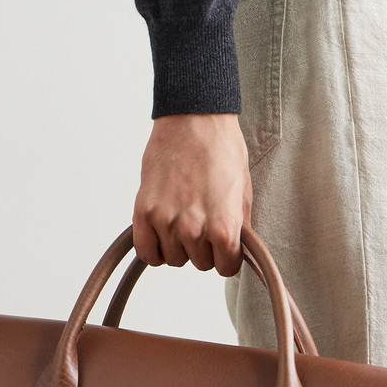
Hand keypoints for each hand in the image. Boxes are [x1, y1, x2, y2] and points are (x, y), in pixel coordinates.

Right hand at [133, 114, 251, 276]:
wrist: (194, 118)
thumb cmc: (222, 148)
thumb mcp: (243, 192)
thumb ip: (240, 228)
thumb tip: (237, 252)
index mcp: (223, 227)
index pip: (226, 268)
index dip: (227, 256)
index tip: (223, 244)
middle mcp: (193, 229)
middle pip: (199, 264)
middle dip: (203, 248)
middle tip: (202, 220)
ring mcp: (166, 221)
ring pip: (173, 259)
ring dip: (178, 245)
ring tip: (182, 217)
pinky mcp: (143, 212)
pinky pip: (145, 252)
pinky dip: (153, 248)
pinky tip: (161, 232)